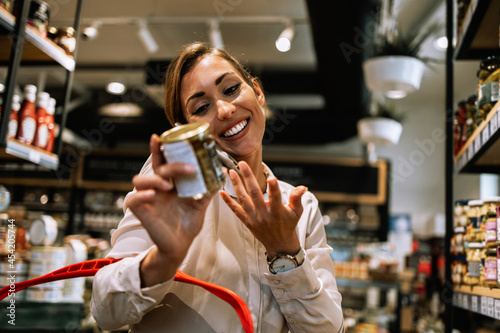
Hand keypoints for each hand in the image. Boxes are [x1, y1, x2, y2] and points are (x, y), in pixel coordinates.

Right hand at [126, 134, 215, 285]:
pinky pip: (133, 200)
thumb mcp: (200, 204)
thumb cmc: (187, 223)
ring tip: (168, 186)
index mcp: (169, 184)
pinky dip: (141, 196)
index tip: (160, 136)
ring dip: (154, 180)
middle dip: (170, 165)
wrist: (181, 246)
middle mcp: (156, 189)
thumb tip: (222, 172)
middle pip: (156, 169)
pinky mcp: (142, 212)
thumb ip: (209, 188)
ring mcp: (148, 200)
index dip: (159, 149)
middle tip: (188, 169)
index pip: (162, 162)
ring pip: (139, 181)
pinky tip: (153, 196)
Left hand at [219, 161, 307, 257]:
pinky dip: (228, 201)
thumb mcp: (296, 212)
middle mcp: (264, 215)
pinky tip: (221, 192)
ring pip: (243, 200)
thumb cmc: (288, 225)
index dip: (274, 188)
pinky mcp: (246, 221)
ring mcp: (253, 218)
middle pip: (255, 194)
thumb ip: (297, 198)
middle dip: (248, 178)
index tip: (271, 177)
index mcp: (277, 212)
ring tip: (231, 172)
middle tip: (242, 164)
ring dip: (236, 185)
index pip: (276, 198)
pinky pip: (235, 210)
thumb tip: (303, 187)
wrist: (279, 244)